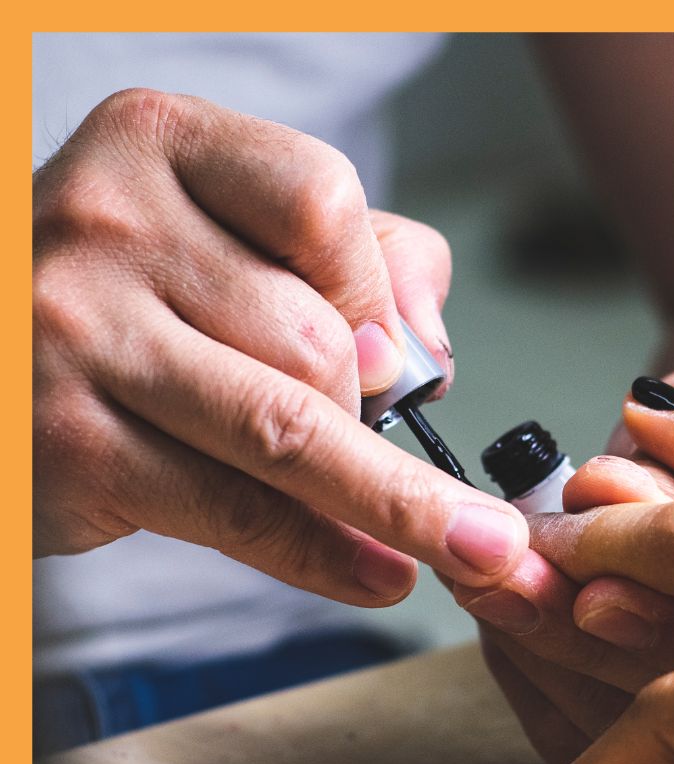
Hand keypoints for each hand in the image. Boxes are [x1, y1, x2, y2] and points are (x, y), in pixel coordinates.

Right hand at [34, 89, 526, 602]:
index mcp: (162, 147)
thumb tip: (424, 349)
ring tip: (472, 551)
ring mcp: (77, 336)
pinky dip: (322, 553)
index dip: (378, 294)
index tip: (394, 360)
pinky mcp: (69, 446)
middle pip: (315, 340)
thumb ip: (351, 258)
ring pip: (285, 432)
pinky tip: (379, 575)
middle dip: (382, 422)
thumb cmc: (128, 294)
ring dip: (394, 505)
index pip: (322, 203)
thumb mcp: (225, 230)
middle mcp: (110, 227)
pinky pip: (233, 510)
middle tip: (442, 485)